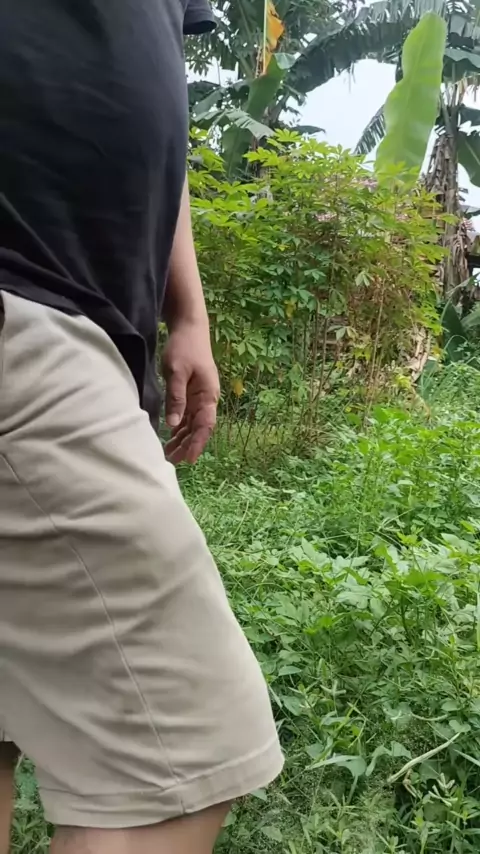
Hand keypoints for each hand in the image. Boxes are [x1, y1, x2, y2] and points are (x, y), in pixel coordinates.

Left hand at [162, 321, 219, 463]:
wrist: (189, 327)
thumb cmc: (184, 347)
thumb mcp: (177, 372)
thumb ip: (176, 398)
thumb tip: (172, 425)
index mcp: (208, 395)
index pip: (205, 426)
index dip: (197, 444)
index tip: (189, 460)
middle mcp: (206, 399)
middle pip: (198, 428)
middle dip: (187, 446)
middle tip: (172, 462)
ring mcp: (199, 396)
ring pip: (191, 424)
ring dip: (182, 439)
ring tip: (169, 454)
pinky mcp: (190, 392)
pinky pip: (186, 415)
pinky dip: (179, 427)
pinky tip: (170, 437)